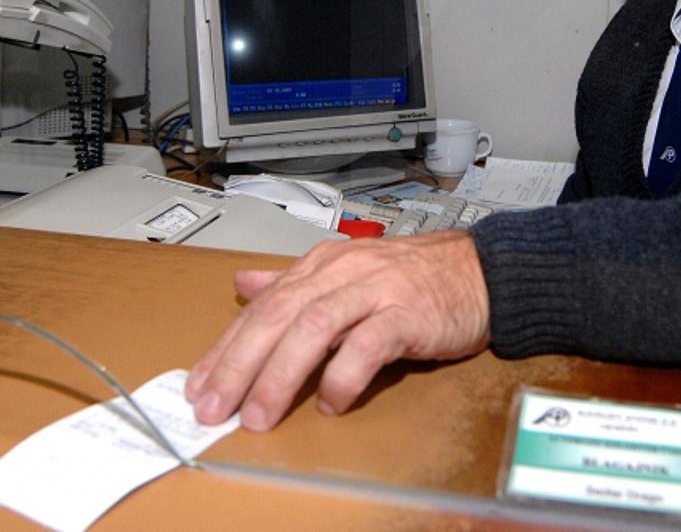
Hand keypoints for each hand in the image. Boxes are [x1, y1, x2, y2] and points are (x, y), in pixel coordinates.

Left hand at [185, 230, 490, 430]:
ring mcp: (375, 291)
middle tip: (215, 406)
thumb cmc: (414, 278)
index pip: (261, 306)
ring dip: (281, 375)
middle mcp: (342, 273)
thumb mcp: (347, 272)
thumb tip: (245, 285)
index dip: (226, 347)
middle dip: (239, 364)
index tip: (199, 384)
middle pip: (277, 316)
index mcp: (323, 265)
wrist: (481, 271)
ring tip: (260, 414)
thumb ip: (295, 283)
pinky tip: (332, 402)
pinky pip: (368, 345)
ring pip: (314, 329)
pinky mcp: (407, 314)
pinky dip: (345, 375)